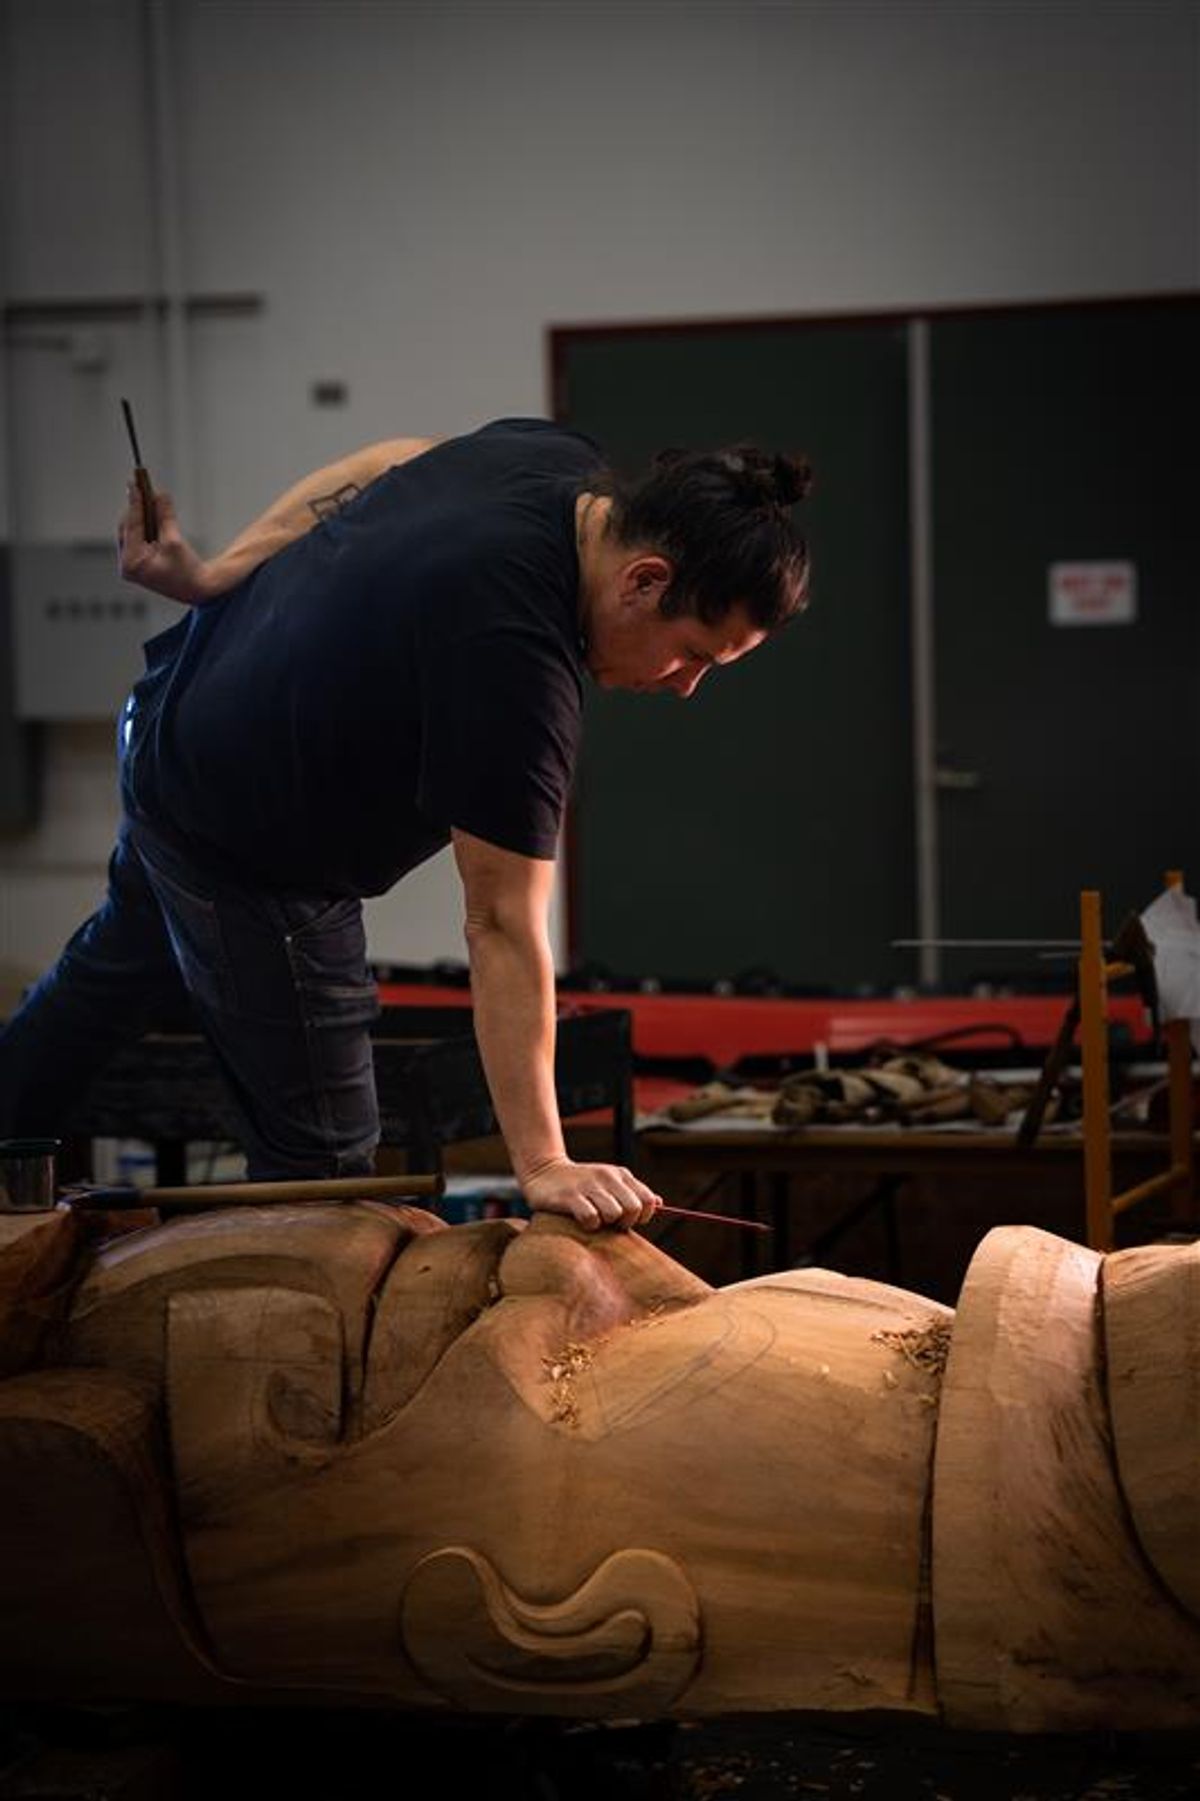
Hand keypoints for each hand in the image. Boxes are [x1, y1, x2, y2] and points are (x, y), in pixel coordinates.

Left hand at [117, 482, 212, 602]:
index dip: (134, 504)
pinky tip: (149, 511)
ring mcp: (131, 565)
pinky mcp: (137, 563)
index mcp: (133, 563)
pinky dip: (144, 526)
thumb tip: (160, 494)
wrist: (198, 589)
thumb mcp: (175, 541)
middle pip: (127, 528)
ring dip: (139, 515)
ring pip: (131, 532)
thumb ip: (165, 517)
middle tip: (141, 486)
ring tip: (146, 496)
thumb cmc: (188, 570)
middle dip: (136, 508)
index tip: (134, 484)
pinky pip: (136, 538)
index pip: (131, 527)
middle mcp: (127, 565)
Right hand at [521, 1157, 662, 1231]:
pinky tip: (581, 1220)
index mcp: (620, 1174)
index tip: (627, 1220)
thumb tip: (659, 1203)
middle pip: (633, 1208)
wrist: (543, 1171)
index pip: (647, 1200)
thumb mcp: (609, 1182)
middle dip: (625, 1222)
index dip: (642, 1216)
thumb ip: (633, 1192)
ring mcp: (588, 1186)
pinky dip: (589, 1225)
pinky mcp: (569, 1196)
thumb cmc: (581, 1183)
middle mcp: (607, 1177)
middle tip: (610, 1223)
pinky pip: (590, 1218)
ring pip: (614, 1213)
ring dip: (606, 1223)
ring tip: (595, 1219)